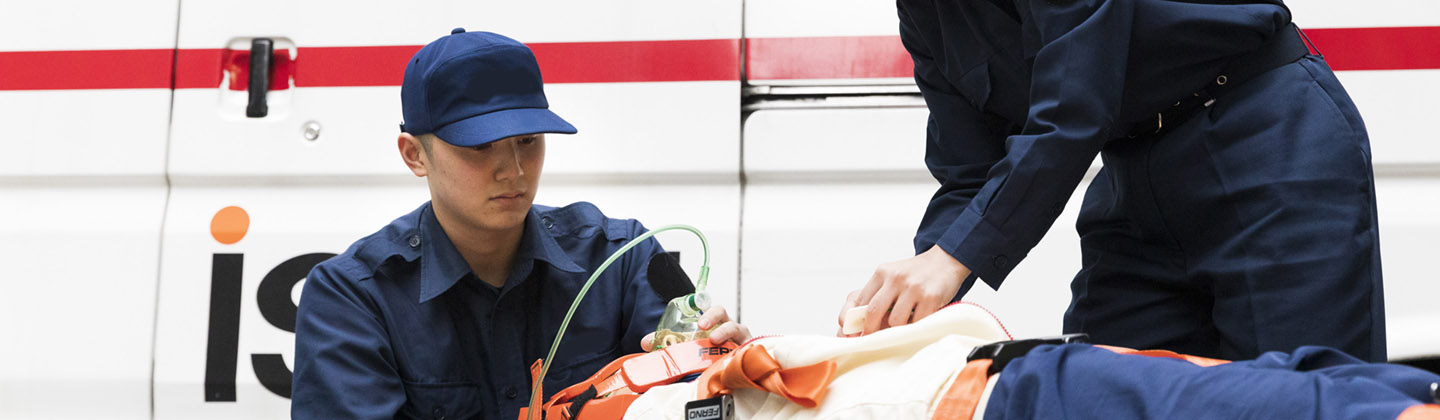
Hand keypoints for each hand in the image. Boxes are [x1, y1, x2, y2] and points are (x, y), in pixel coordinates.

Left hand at [641, 304, 751, 350]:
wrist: (731, 376)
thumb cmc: (710, 357)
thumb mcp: (687, 349)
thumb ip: (667, 343)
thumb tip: (645, 342)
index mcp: (712, 323)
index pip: (706, 307)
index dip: (700, 303)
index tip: (693, 304)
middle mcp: (726, 327)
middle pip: (722, 312)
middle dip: (712, 315)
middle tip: (701, 325)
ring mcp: (739, 339)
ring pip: (736, 327)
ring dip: (724, 331)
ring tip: (714, 339)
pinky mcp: (747, 352)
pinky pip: (745, 347)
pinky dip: (740, 349)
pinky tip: (734, 353)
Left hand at [837, 245, 970, 335]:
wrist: (946, 260)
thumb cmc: (916, 274)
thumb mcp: (893, 276)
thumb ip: (877, 294)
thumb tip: (858, 322)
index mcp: (882, 273)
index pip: (860, 301)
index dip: (854, 321)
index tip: (856, 333)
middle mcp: (896, 278)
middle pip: (873, 312)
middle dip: (871, 330)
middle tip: (873, 339)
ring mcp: (913, 287)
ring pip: (895, 321)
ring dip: (898, 328)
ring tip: (905, 323)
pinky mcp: (930, 297)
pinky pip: (917, 323)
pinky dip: (916, 326)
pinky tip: (919, 319)